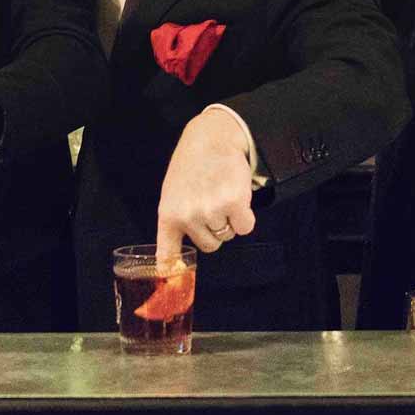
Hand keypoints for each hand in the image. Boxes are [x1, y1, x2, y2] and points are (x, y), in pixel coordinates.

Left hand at [156, 109, 256, 258]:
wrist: (212, 138)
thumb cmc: (192, 167)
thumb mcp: (172, 195)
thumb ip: (174, 225)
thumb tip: (170, 263)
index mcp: (169, 214)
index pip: (168, 252)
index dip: (171, 267)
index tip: (171, 276)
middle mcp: (189, 215)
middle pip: (210, 245)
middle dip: (214, 228)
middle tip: (211, 202)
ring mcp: (212, 210)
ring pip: (228, 235)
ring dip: (230, 219)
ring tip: (221, 194)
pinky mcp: (235, 203)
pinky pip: (246, 227)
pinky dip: (246, 216)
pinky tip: (237, 195)